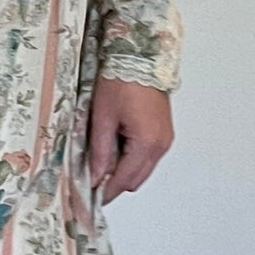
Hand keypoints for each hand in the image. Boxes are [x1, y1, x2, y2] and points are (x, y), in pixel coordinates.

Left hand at [87, 77, 173, 201]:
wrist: (140, 58)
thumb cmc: (121, 82)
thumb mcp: (103, 118)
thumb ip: (100, 151)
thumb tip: (95, 176)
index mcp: (147, 143)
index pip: (124, 180)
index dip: (106, 191)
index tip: (90, 196)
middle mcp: (161, 145)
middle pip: (136, 179)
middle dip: (114, 182)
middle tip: (91, 177)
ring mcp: (165, 138)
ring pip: (142, 169)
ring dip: (123, 169)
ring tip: (100, 158)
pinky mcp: (163, 131)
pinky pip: (147, 155)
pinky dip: (132, 158)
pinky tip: (115, 146)